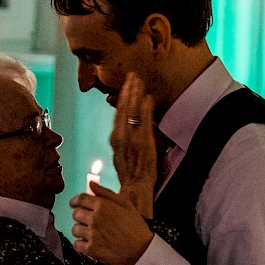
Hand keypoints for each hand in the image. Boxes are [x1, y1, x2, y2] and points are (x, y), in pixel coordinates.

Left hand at [70, 183, 154, 264]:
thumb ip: (105, 192)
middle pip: (75, 214)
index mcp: (102, 206)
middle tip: (87, 220)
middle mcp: (95, 219)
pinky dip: (81, 244)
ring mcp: (92, 235)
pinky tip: (89, 243)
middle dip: (79, 216)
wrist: (142, 249)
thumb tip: (90, 184)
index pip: (80, 199)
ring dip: (80, 230)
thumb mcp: (125, 204)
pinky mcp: (92, 249)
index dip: (75, 201)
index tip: (74, 204)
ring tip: (90, 233)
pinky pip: (76, 245)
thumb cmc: (135, 225)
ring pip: (75, 229)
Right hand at [110, 73, 155, 218]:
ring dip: (135, 96)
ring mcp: (132, 141)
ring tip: (139, 82)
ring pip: (131, 113)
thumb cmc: (131, 173)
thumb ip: (124, 136)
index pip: (118, 113)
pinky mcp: (144, 145)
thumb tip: (125, 121)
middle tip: (133, 75)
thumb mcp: (124, 153)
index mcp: (116, 139)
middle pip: (123, 109)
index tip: (128, 82)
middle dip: (128, 91)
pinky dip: (146, 110)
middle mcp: (121, 138)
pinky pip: (144, 123)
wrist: (135, 189)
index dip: (123, 96)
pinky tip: (148, 98)